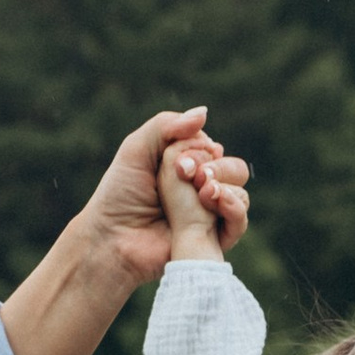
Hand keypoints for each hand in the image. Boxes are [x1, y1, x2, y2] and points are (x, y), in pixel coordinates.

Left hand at [78, 109, 250, 295]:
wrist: (113, 238)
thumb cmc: (119, 194)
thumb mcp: (137, 149)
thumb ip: (167, 126)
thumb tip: (204, 113)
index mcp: (186, 168)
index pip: (212, 149)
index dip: (201, 150)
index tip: (178, 162)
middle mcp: (200, 191)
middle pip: (234, 169)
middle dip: (218, 167)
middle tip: (192, 176)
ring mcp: (208, 216)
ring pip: (240, 193)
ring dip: (224, 185)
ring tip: (201, 191)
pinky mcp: (212, 241)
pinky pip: (239, 222)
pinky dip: (233, 207)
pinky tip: (211, 201)